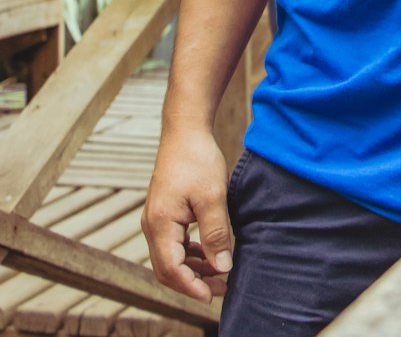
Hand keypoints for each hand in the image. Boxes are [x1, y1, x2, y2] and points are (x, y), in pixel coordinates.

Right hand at [141, 128, 232, 301]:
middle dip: (193, 283)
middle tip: (222, 289)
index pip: (171, 270)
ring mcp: (155, 219)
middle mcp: (152, 225)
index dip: (191, 287)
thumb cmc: (198, 159)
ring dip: (193, 269)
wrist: (185, 130)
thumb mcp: (212, 196)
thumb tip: (222, 267)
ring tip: (219, 274)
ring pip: (170, 258)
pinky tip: (209, 254)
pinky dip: (190, 254)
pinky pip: (173, 244)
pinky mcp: (164, 213)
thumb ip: (216, 233)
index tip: (213, 296)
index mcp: (160, 224)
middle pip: (167, 269)